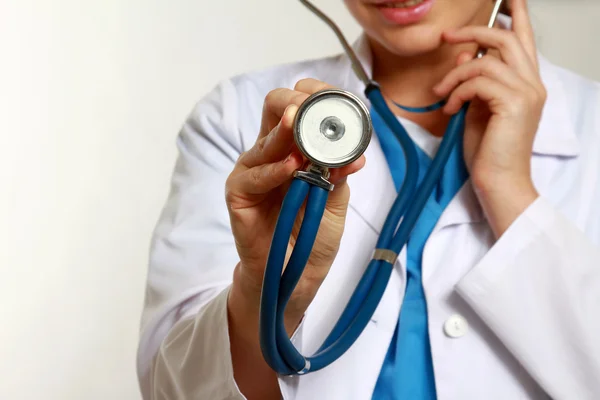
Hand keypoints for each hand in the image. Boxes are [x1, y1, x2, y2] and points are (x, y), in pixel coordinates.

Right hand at [225, 79, 365, 333]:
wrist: (295, 274)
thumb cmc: (312, 236)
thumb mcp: (334, 200)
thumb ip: (337, 173)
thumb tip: (354, 152)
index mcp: (294, 149)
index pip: (300, 107)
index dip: (318, 96)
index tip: (341, 100)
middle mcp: (271, 153)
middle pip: (276, 108)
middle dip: (299, 101)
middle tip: (317, 102)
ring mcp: (252, 171)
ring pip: (267, 139)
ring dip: (289, 128)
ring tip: (303, 122)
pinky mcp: (238, 193)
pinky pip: (255, 175)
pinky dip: (275, 170)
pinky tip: (292, 167)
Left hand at [433, 0, 542, 237]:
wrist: (498, 182)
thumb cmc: (488, 151)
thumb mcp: (477, 108)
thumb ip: (474, 81)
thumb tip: (464, 54)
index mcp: (526, 84)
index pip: (523, 40)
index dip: (515, 16)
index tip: (503, 0)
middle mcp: (532, 84)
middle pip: (505, 38)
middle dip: (473, 32)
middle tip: (447, 35)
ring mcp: (526, 93)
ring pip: (485, 59)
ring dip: (454, 74)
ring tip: (442, 95)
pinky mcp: (514, 103)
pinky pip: (477, 80)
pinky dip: (457, 92)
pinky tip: (450, 110)